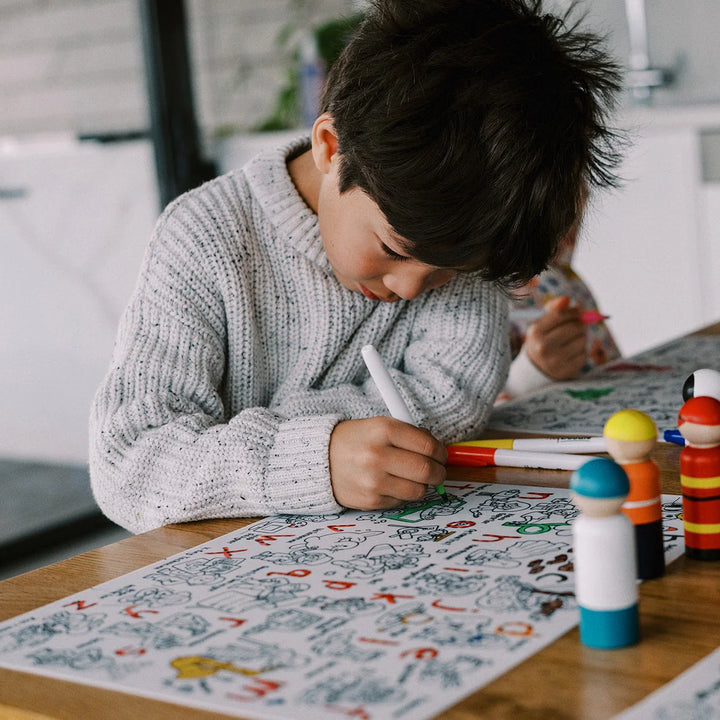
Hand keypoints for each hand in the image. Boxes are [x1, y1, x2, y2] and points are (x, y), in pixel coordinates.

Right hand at [329, 417, 446, 509]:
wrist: (320, 459)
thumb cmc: (356, 441)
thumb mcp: (380, 425)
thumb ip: (410, 435)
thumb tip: (439, 452)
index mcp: (383, 429)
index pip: (428, 446)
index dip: (441, 453)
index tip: (441, 455)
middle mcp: (377, 455)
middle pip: (426, 471)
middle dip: (438, 473)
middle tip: (437, 471)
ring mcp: (373, 480)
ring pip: (418, 490)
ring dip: (422, 485)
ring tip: (412, 477)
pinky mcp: (370, 501)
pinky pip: (401, 502)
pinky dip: (402, 494)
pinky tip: (390, 484)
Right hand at [524, 295, 586, 379]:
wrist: (536, 368)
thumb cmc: (543, 339)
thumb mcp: (543, 324)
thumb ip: (554, 309)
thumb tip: (567, 298)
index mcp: (536, 332)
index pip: (560, 315)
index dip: (574, 310)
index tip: (580, 309)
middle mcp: (543, 346)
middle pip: (574, 327)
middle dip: (581, 323)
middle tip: (581, 324)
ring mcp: (555, 360)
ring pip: (582, 340)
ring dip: (582, 337)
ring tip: (573, 340)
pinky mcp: (566, 370)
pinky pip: (584, 354)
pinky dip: (582, 351)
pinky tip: (573, 353)